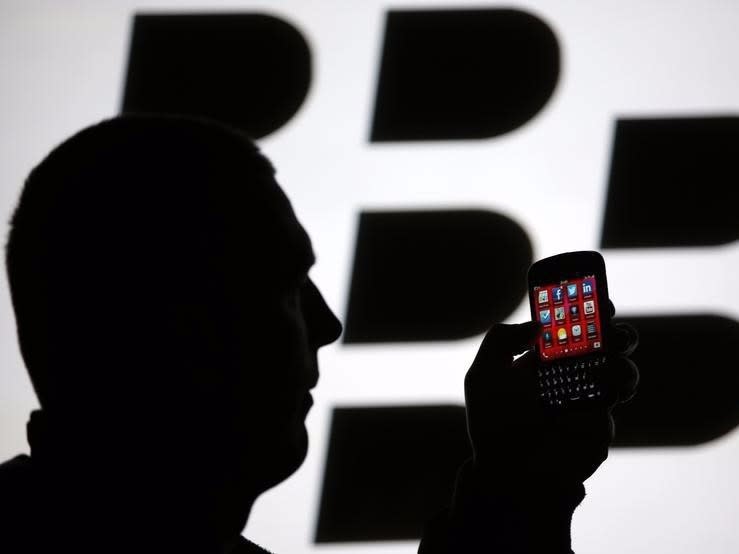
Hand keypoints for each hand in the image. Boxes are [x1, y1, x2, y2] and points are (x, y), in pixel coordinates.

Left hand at [464, 304, 637, 486]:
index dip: (584, 308)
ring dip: (620, 358)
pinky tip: (588, 397)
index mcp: (542, 359)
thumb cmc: (492, 425)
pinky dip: (610, 391)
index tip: (593, 294)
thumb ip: (501, 340)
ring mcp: (588, 399)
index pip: (569, 326)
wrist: (509, 473)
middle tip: (609, 325)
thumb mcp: (482, 376)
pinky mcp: (600, 424)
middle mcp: (569, 374)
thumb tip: (537, 324)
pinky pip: (617, 400)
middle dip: (614, 328)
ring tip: (607, 357)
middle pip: (604, 342)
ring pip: (622, 368)